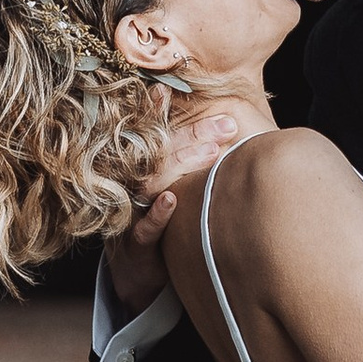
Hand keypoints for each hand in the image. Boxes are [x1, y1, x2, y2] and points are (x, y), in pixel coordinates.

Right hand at [102, 98, 251, 319]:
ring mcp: (130, 214)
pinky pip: (144, 229)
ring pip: (151, 184)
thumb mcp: (175, 188)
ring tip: (214, 150)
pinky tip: (173, 198)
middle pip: (158, 153)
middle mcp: (132, 186)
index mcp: (141, 169)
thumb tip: (232, 127)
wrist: (138, 274)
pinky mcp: (134, 246)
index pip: (152, 134)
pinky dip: (157, 213)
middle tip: (227, 123)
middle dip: (192, 135)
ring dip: (182, 165)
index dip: (158, 109)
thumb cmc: (166, 223)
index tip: (170, 87)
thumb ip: (191, 160)